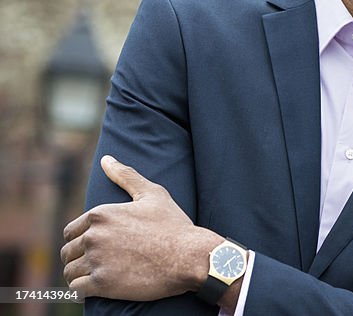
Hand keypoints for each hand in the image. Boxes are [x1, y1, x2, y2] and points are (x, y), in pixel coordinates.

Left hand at [61, 155, 220, 300]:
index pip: (70, 231)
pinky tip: (101, 285)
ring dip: (80, 274)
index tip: (97, 246)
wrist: (189, 256)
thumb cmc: (173, 224)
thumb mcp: (152, 194)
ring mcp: (97, 260)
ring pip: (70, 271)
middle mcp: (94, 236)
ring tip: (99, 274)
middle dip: (80, 258)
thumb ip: (126, 176)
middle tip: (101, 262)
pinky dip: (85, 289)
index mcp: (100, 214)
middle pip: (68, 252)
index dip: (82, 239)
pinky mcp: (102, 283)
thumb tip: (106, 159)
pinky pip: (77, 289)